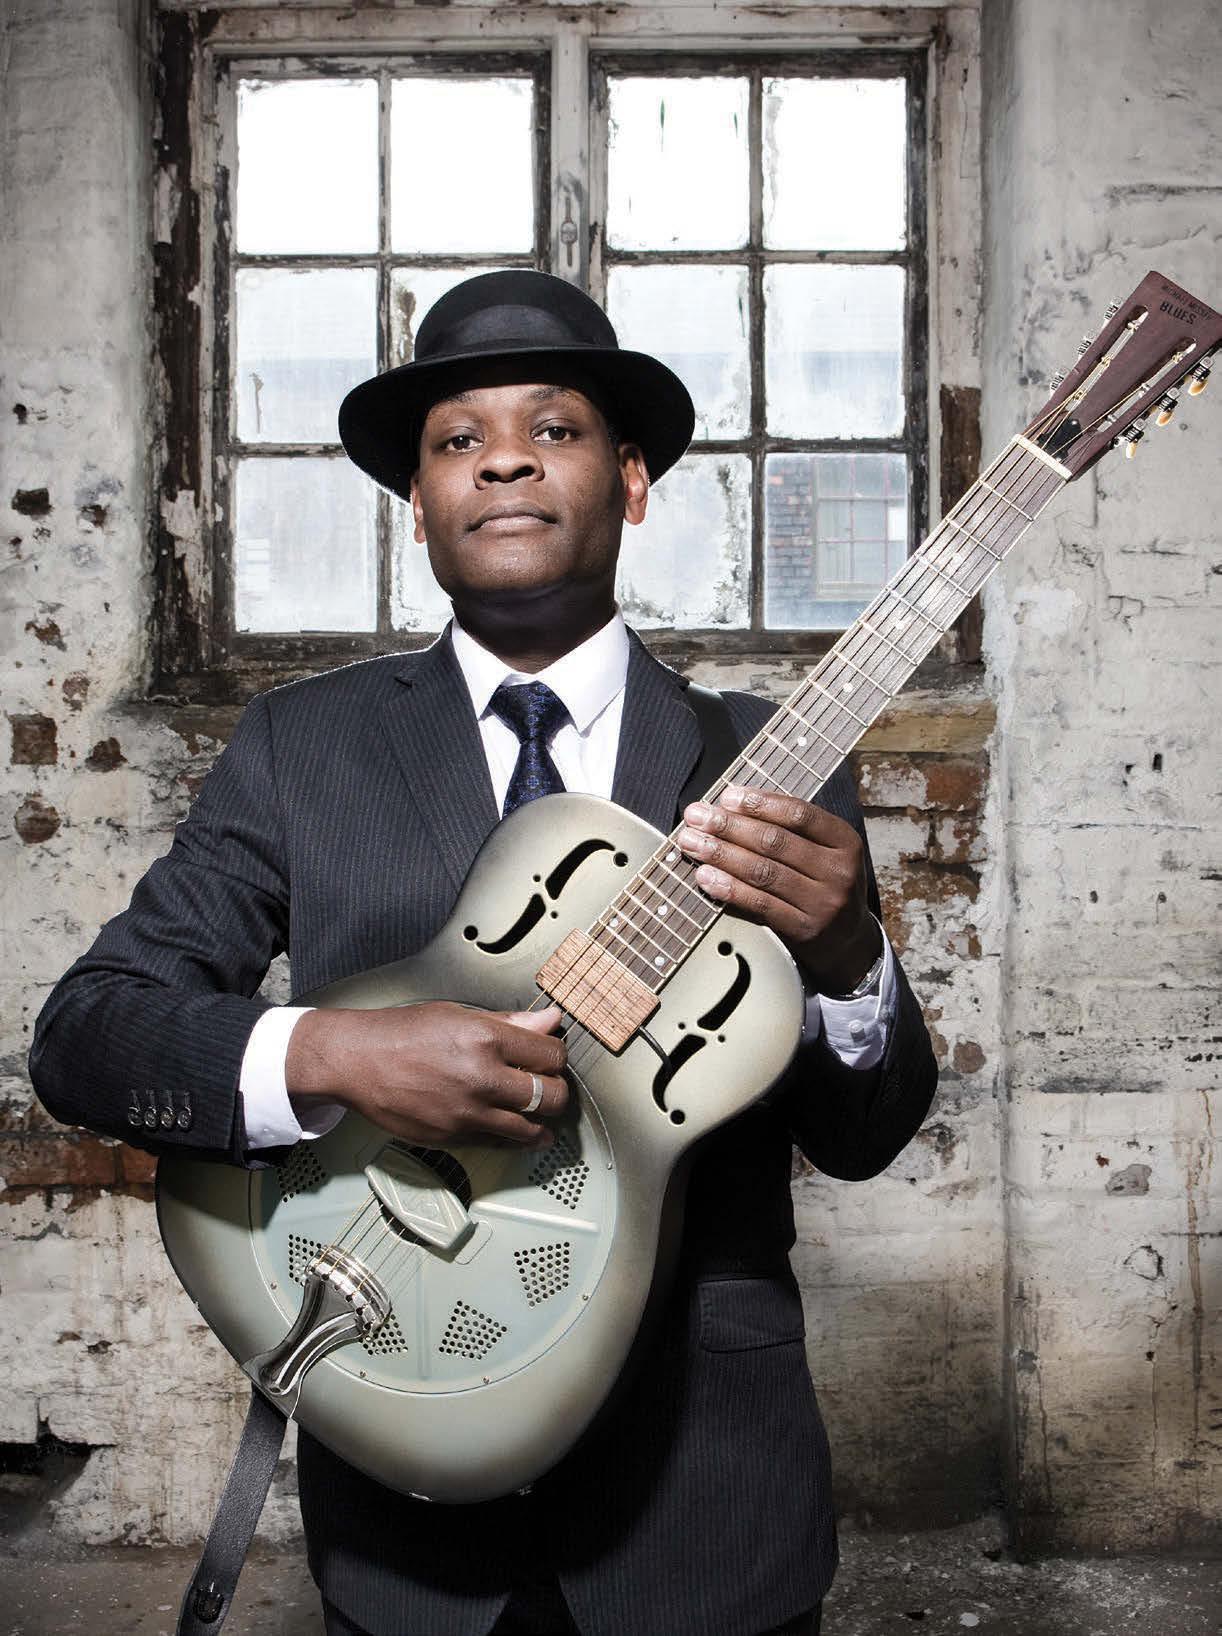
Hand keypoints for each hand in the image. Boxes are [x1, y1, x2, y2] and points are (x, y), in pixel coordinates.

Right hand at [285, 1001, 567, 1149]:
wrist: (355, 1061)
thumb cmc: (400, 1033)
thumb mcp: (458, 1014)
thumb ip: (509, 1023)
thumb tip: (549, 1020)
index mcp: (485, 1039)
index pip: (551, 1055)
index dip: (556, 1056)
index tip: (551, 1057)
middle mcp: (480, 1079)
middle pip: (550, 1096)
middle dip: (556, 1091)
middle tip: (550, 1086)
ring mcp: (467, 1113)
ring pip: (530, 1129)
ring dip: (540, 1122)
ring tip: (539, 1115)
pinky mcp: (452, 1138)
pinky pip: (498, 1144)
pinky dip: (513, 1138)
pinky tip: (516, 1130)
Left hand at [677, 785, 881, 992]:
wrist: (849, 942)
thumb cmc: (824, 884)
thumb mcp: (824, 851)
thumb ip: (789, 829)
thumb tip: (731, 805)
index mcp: (845, 841)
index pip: (800, 814)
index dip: (761, 803)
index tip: (727, 796)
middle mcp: (839, 871)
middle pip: (775, 842)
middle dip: (729, 826)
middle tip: (696, 817)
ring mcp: (823, 903)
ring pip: (763, 872)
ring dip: (722, 854)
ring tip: (692, 843)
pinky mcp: (804, 930)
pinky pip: (760, 904)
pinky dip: (729, 889)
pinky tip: (706, 877)